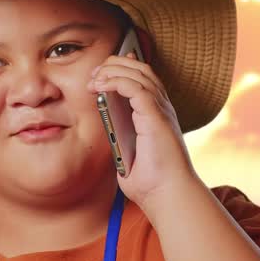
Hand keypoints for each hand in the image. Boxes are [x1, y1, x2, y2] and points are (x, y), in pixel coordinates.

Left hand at [87, 44, 201, 205]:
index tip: (98, 75)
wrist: (166, 195)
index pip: (142, 78)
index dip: (121, 68)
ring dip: (112, 71)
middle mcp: (162, 108)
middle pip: (141, 69)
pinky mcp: (156, 117)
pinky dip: (117, 81)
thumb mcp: (127, 153)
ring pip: (139, 74)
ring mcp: (161, 110)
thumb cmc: (151, 181)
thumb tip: (108, 127)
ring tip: (94, 79)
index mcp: (156, 114)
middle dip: (114, 65)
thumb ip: (120, 137)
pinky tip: (102, 86)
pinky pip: (136, 88)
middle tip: (93, 75)